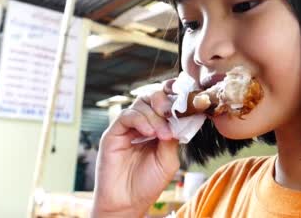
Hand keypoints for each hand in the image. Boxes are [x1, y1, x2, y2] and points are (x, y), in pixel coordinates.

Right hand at [91, 79, 179, 216]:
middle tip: (172, 113)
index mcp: (158, 128)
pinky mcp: (113, 133)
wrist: (127, 202)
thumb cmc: (148, 183)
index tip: (186, 102)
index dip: (175, 100)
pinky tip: (149, 133)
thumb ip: (173, 138)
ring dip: (154, 116)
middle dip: (164, 101)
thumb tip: (180, 118)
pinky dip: (140, 120)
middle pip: (152, 98)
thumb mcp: (168, 160)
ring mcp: (128, 128)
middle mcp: (142, 124)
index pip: (166, 104)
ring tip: (162, 134)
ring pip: (140, 104)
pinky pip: (126, 116)